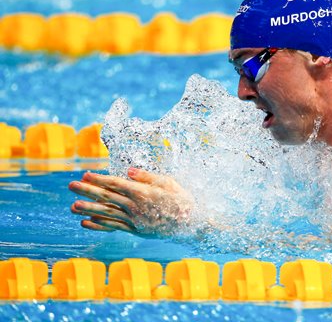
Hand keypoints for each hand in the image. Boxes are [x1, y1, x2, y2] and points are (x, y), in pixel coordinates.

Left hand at [68, 168, 194, 237]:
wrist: (191, 223)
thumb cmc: (181, 199)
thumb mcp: (168, 182)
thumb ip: (147, 177)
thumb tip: (127, 171)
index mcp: (144, 192)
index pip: (116, 184)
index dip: (100, 179)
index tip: (86, 174)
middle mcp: (136, 207)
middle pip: (108, 197)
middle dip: (88, 191)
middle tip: (71, 185)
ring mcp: (135, 220)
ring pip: (108, 213)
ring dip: (88, 209)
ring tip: (72, 206)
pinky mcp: (136, 230)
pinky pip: (114, 227)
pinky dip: (99, 225)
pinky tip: (86, 222)